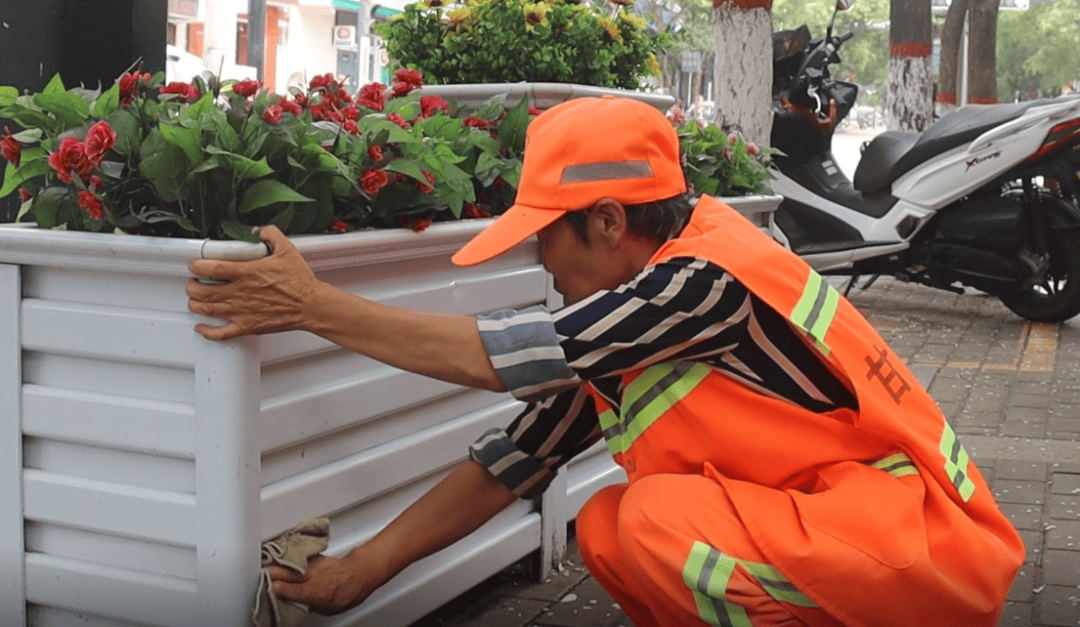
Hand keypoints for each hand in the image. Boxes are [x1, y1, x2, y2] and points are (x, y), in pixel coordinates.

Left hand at [186, 226, 322, 340]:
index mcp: (247, 272)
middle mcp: (240, 293)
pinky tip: (202, 327)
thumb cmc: (300, 282)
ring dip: (195, 304)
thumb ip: (271, 234)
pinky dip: (207, 331)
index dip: (197, 266)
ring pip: (207, 310)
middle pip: (202, 291)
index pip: (211, 268)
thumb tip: (259, 230)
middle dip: (192, 286)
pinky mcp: (248, 326)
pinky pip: (221, 333)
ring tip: (195, 300)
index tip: (195, 265)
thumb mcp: (287, 250)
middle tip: (193, 283)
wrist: (311, 305)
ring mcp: (242, 311)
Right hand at [268, 553, 378, 615]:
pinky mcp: (313, 558)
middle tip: (258, 579)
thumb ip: (309, 605)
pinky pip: (296, 560)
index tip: (268, 590)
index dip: (278, 590)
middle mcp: (312, 576)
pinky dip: (287, 562)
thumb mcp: (329, 608)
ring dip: (276, 567)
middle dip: (269, 575)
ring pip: (289, 565)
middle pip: (285, 573)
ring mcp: (313, 565)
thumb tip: (296, 604)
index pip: (291, 590)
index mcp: (315, 592)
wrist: (361, 572)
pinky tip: (280, 563)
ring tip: (264, 569)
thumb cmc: (348, 591)